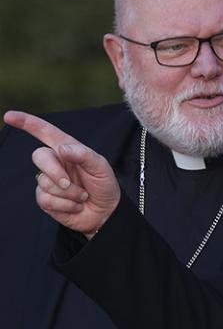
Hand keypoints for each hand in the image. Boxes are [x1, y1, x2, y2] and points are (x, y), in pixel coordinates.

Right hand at [3, 111, 120, 238]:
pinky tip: (76, 205)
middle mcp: (56, 162)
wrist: (106, 212)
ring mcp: (49, 181)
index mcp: (68, 149)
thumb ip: (83, 154)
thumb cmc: (104, 185)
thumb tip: (61, 149)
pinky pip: (46, 200)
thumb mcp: (101, 167)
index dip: (27, 123)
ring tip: (82, 196)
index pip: (45, 132)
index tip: (9, 116)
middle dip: (55, 171)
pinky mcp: (46, 199)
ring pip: (44, 182)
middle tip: (70, 183)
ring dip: (68, 193)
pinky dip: (65, 205)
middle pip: (39, 156)